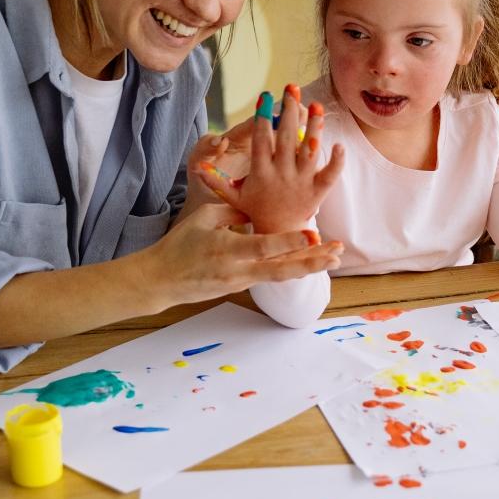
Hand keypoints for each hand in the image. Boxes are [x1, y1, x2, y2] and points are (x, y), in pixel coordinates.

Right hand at [145, 200, 343, 302]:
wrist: (161, 280)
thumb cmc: (179, 244)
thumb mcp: (203, 218)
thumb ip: (233, 213)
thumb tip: (256, 212)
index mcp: (227, 250)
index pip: (264, 246)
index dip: (291, 241)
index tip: (314, 233)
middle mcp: (238, 270)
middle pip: (281, 269)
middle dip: (311, 261)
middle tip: (337, 254)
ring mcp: (241, 282)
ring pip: (281, 275)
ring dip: (308, 266)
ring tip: (333, 260)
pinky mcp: (241, 286)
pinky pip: (271, 276)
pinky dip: (291, 268)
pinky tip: (310, 262)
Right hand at [200, 85, 344, 233]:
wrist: (279, 236)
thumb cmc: (255, 210)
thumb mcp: (233, 196)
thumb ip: (216, 180)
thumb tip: (197, 167)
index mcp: (261, 172)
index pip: (262, 140)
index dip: (263, 118)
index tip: (265, 96)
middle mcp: (282, 175)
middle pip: (287, 139)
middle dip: (290, 112)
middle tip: (293, 88)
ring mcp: (301, 183)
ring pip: (310, 151)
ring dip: (314, 128)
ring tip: (316, 105)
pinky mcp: (318, 192)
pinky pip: (330, 175)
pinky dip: (336, 161)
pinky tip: (339, 144)